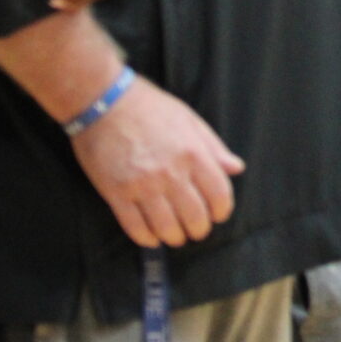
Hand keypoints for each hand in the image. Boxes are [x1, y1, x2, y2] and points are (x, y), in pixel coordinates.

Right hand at [71, 77, 244, 248]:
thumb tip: (236, 168)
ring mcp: (142, 186)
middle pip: (194, 216)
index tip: (219, 215)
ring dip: (175, 237)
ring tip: (176, 236)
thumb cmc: (151, 108)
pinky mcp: (115, 194)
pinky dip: (146, 238)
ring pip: (165, 226)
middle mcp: (170, 173)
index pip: (218, 194)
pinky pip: (134, 226)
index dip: (222, 210)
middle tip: (197, 230)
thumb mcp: (190, 121)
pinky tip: (152, 238)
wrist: (104, 103)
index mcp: (193, 154)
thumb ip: (214, 148)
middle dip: (199, 229)